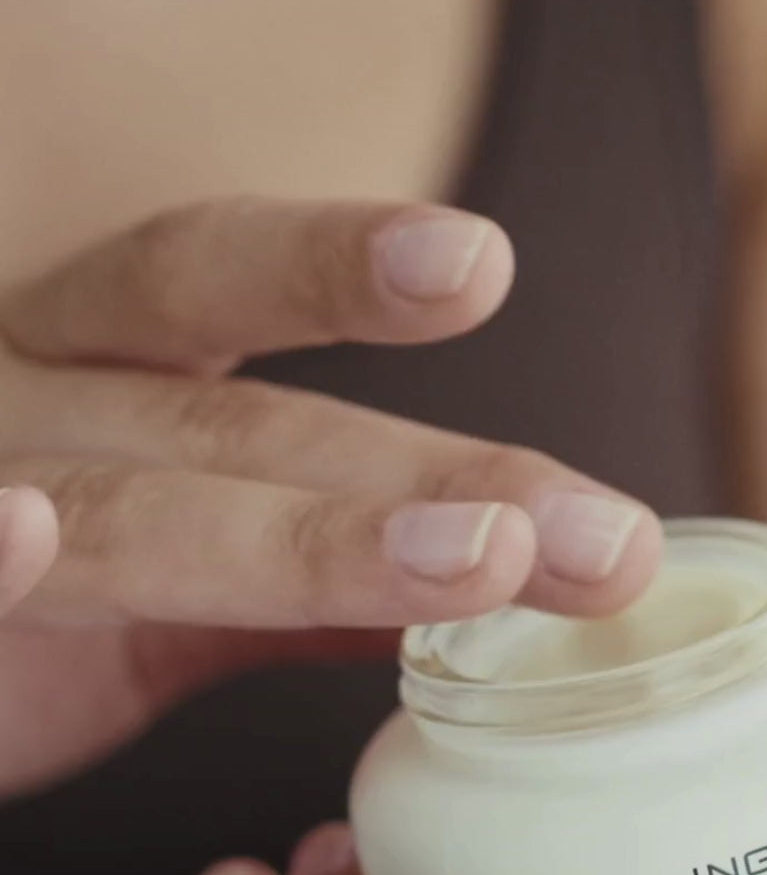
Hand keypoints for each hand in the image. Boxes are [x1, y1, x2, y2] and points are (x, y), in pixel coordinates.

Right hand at [0, 199, 659, 795]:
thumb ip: (311, 572)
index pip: (223, 291)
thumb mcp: (178, 579)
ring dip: (306, 538)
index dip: (342, 265)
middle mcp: (31, 413)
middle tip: (600, 532)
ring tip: (473, 558)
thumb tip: (486, 562)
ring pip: (131, 508)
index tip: (485, 265)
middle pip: (241, 423)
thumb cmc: (20, 610)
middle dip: (431, 478)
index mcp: (98, 382)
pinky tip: (19, 530)